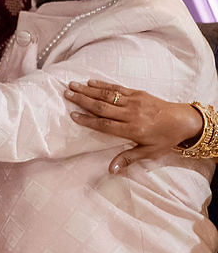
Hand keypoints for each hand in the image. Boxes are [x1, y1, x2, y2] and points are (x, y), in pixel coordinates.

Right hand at [65, 80, 205, 172]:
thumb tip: (110, 170)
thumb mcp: (149, 152)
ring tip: (73, 85)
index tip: (72, 115)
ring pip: (108, 95)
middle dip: (82, 100)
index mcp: (132, 130)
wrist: (185, 120)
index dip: (87, 120)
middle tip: (66, 94)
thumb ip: (128, 159)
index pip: (104, 124)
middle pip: (102, 106)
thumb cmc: (166, 138)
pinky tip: (91, 82)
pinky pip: (118, 88)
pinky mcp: (139, 94)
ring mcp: (135, 102)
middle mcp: (131, 114)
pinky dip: (104, 85)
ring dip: (89, 90)